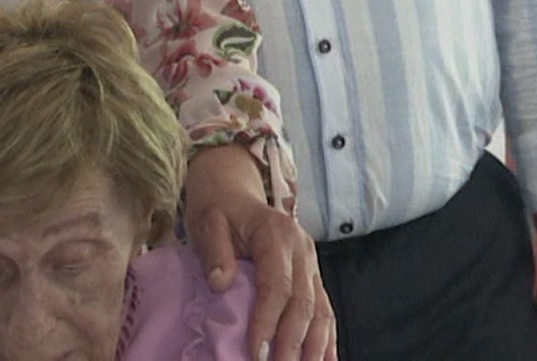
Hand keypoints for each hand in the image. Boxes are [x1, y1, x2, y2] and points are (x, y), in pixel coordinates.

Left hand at [184, 144, 335, 360]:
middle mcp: (302, 250)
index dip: (268, 322)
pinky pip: (325, 310)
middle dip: (293, 343)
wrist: (234, 193)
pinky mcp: (313, 276)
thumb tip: (220, 284)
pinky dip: (327, 338)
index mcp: (278, 234)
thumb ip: (216, 253)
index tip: (256, 353)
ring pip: (321, 310)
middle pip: (304, 303)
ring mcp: (311, 264)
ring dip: (316, 347)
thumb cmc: (220, 212)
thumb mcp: (209, 224)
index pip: (277, 285)